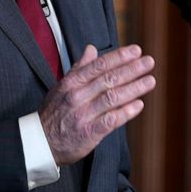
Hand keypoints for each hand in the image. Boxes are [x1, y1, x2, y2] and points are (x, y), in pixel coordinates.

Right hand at [39, 44, 154, 165]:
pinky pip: (111, 121)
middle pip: (109, 79)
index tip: (136, 50)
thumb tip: (92, 48)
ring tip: (150, 81)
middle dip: (131, 70)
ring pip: (112, 98)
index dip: (119, 57)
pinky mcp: (89, 133)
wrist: (40, 142)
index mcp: (71, 83)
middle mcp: (78, 96)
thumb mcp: (61, 86)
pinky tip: (139, 105)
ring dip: (134, 89)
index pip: (99, 66)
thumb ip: (79, 68)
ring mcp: (83, 114)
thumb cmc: (54, 112)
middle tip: (149, 62)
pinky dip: (125, 112)